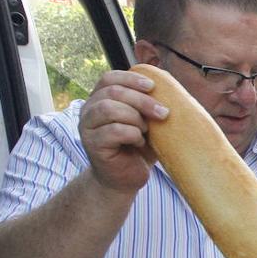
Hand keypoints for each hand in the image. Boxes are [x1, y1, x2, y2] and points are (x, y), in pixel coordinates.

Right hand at [78, 70, 167, 194]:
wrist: (126, 179)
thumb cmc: (139, 149)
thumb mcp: (147, 122)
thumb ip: (150, 103)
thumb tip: (169, 80)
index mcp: (100, 100)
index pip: (109, 79)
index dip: (131, 79)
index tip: (152, 86)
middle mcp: (89, 110)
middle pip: (112, 92)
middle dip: (142, 100)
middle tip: (163, 113)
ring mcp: (87, 127)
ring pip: (109, 109)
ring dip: (135, 118)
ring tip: (146, 131)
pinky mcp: (92, 144)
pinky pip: (113, 131)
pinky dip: (132, 134)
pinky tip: (139, 143)